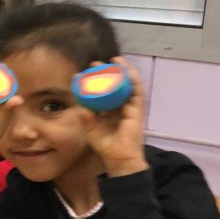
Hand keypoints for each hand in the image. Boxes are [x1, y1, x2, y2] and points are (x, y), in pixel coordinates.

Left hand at [83, 57, 147, 177]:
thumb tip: (82, 109)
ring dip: (123, 71)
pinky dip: (133, 79)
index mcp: (109, 110)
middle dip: (108, 72)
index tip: (85, 72)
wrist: (119, 158)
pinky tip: (127, 70)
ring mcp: (130, 107)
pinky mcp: (137, 109)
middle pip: (116, 85)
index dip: (96, 81)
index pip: (104, 92)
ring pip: (128, 84)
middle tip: (95, 63)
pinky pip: (137, 91)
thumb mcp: (91, 130)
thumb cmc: (106, 145)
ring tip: (115, 60)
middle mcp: (120, 106)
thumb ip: (86, 119)